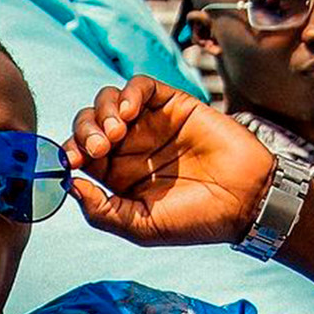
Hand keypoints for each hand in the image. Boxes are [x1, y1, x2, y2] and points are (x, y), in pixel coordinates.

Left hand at [61, 75, 277, 245]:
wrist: (244, 201)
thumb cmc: (196, 220)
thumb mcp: (141, 227)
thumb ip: (101, 211)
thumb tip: (69, 184)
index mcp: (118, 176)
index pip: (79, 154)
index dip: (69, 153)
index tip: (74, 162)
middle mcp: (130, 147)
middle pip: (87, 124)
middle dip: (83, 131)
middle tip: (99, 148)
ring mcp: (150, 124)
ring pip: (108, 101)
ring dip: (102, 112)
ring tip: (116, 133)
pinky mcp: (172, 104)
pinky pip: (139, 86)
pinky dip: (128, 92)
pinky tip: (131, 112)